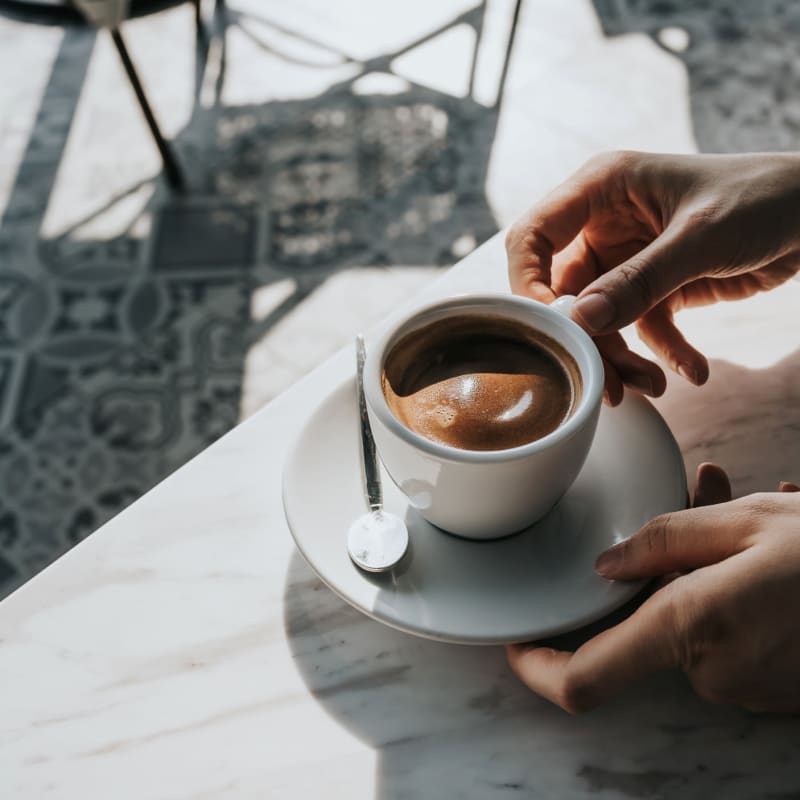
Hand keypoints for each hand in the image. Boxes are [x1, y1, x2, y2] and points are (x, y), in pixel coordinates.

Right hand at [506, 152, 799, 403]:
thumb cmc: (762, 198)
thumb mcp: (700, 237)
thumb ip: (639, 281)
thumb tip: (580, 323)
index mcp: (601, 190)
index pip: (533, 238)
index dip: (529, 285)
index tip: (552, 329)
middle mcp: (604, 224)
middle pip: (566, 291)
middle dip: (585, 339)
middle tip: (605, 383)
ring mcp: (627, 259)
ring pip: (599, 318)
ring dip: (622, 356)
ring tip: (652, 387)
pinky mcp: (654, 286)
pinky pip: (640, 327)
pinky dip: (660, 353)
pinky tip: (691, 371)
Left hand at [507, 464, 799, 712]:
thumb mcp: (742, 523)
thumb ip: (660, 542)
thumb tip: (604, 567)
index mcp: (689, 629)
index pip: (584, 679)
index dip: (538, 667)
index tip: (516, 644)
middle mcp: (710, 671)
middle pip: (645, 623)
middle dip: (656, 567)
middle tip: (694, 498)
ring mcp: (743, 687)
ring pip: (687, 619)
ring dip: (698, 567)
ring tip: (743, 502)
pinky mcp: (768, 686)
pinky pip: (723, 634)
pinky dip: (725, 591)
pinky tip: (764, 542)